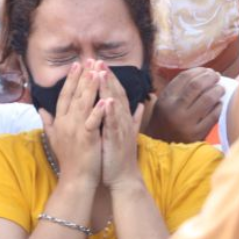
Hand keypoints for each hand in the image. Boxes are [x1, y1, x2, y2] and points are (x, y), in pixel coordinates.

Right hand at [41, 61, 105, 189]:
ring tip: (97, 71)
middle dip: (82, 76)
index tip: (77, 64)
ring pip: (83, 104)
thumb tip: (40, 110)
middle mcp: (66, 122)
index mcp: (61, 121)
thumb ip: (48, 122)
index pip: (65, 95)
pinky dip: (99, 111)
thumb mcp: (54, 138)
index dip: (71, 79)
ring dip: (90, 87)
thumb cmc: (68, 159)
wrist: (75, 179)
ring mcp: (76, 130)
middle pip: (74, 95)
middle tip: (88, 60)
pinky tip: (106, 100)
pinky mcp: (87, 138)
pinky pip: (93, 122)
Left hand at [99, 66, 143, 189]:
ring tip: (101, 73)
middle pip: (116, 94)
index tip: (100, 64)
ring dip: (109, 89)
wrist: (123, 178)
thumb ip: (132, 118)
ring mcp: (121, 130)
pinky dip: (111, 113)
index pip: (116, 94)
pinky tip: (107, 101)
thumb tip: (139, 105)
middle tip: (98, 60)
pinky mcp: (116, 141)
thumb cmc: (121, 157)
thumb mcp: (125, 134)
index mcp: (122, 118)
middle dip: (107, 77)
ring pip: (115, 105)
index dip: (109, 78)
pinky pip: (113, 125)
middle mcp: (123, 121)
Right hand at [148, 68, 223, 142]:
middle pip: (197, 85)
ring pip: (207, 98)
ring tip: (220, 88)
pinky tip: (219, 104)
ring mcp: (186, 123)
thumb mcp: (164, 103)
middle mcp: (174, 110)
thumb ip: (178, 89)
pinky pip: (213, 115)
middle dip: (210, 78)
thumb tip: (204, 73)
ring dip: (217, 90)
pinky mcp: (196, 134)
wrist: (161, 147)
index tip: (207, 71)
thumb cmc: (166, 121)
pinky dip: (219, 107)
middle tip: (216, 76)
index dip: (199, 71)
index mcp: (165, 99)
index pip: (184, 77)